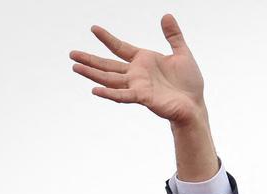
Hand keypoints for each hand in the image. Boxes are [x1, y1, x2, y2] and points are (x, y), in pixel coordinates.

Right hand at [70, 14, 206, 125]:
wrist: (195, 105)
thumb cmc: (189, 83)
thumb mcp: (182, 53)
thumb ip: (174, 35)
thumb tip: (167, 15)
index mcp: (144, 60)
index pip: (120, 47)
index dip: (107, 38)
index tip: (93, 28)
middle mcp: (136, 73)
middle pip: (108, 65)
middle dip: (90, 59)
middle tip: (71, 54)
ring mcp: (137, 86)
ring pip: (109, 79)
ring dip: (92, 74)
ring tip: (75, 67)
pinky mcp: (143, 97)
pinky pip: (122, 95)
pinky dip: (109, 93)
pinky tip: (94, 89)